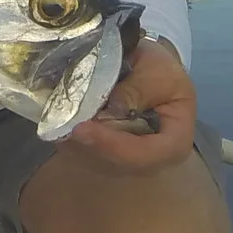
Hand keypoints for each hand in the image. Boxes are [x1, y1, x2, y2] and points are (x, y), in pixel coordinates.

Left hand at [63, 37, 196, 173]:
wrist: (151, 70)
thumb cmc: (162, 71)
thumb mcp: (159, 70)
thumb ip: (140, 88)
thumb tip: (114, 107)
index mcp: (175, 142)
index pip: (146, 154)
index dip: (114, 145)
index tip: (83, 129)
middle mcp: (151, 160)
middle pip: (116, 163)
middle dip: (88, 145)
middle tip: (62, 124)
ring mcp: (127, 160)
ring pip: (96, 162)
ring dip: (74, 144)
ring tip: (58, 121)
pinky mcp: (106, 155)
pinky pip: (84, 155)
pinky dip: (70, 141)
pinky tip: (59, 123)